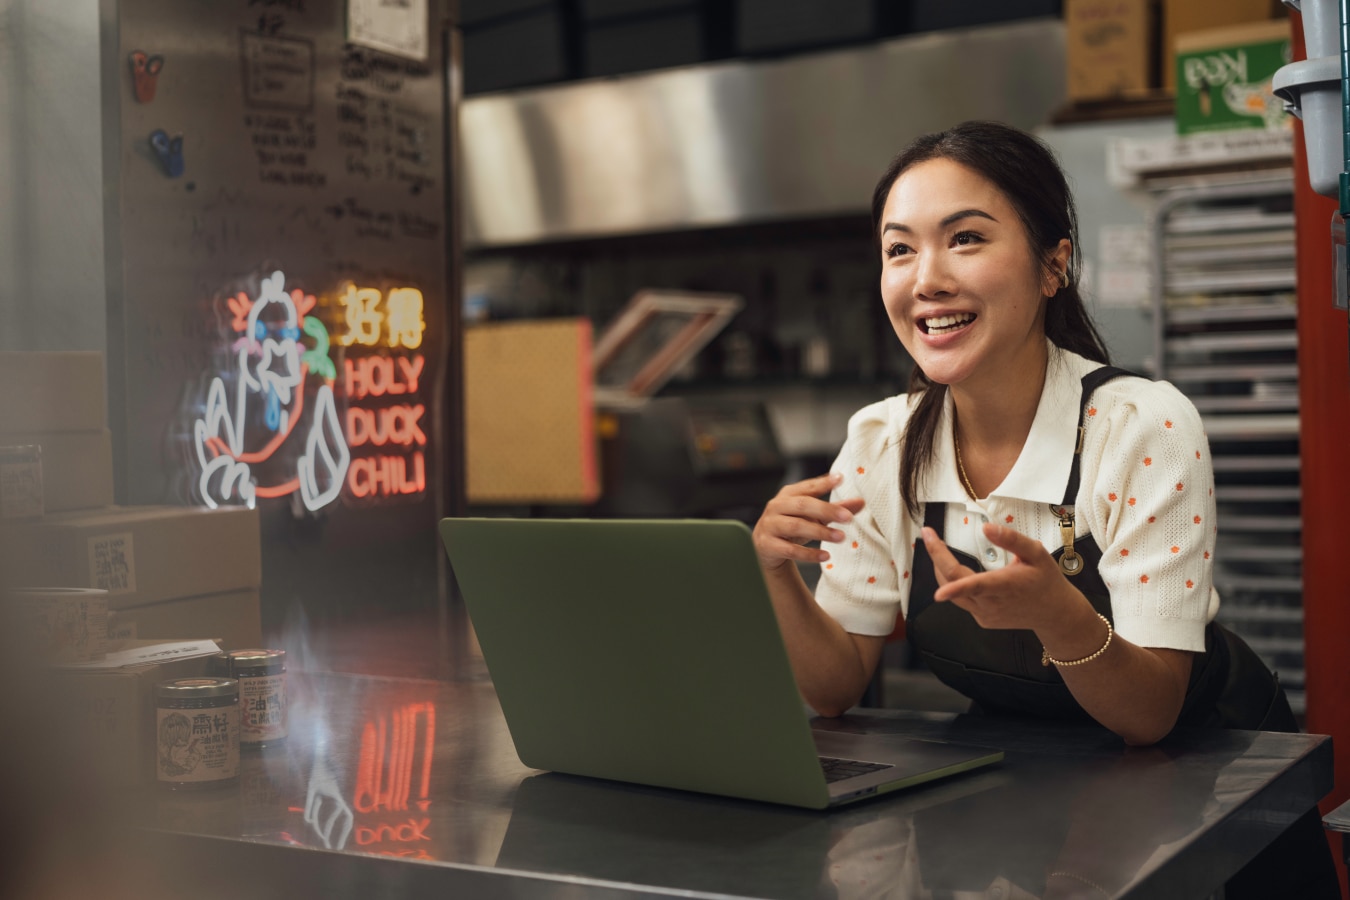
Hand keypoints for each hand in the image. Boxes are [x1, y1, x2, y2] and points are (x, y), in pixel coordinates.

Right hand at [752, 473, 865, 572]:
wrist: (766, 548)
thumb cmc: (792, 526)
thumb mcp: (814, 516)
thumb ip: (835, 509)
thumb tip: (861, 502)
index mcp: (788, 494)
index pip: (808, 487)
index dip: (823, 483)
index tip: (841, 479)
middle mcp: (776, 506)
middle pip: (802, 505)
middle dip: (827, 510)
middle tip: (848, 518)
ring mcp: (770, 525)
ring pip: (796, 526)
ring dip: (820, 532)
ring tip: (841, 537)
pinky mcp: (767, 545)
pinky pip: (789, 549)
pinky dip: (808, 553)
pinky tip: (825, 556)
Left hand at [922, 522, 1074, 631]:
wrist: (1054, 613)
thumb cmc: (1046, 581)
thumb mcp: (1036, 553)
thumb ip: (1012, 539)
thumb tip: (987, 528)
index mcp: (1004, 586)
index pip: (974, 587)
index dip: (954, 589)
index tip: (938, 593)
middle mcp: (991, 603)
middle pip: (952, 583)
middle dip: (936, 557)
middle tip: (929, 536)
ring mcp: (984, 614)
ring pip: (953, 594)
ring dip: (942, 571)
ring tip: (939, 550)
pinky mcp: (983, 620)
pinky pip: (963, 602)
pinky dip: (957, 586)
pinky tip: (965, 575)